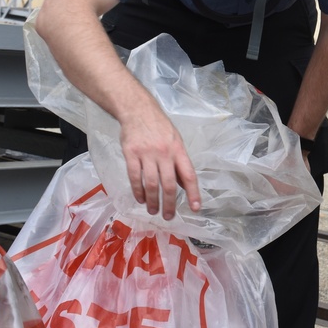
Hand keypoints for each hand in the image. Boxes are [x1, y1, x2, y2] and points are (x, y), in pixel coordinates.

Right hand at [117, 101, 200, 219]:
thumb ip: (179, 162)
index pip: (189, 175)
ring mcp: (147, 154)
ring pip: (151, 184)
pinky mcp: (131, 154)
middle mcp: (165, 153)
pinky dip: (137, 191)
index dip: (193, 193)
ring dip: (152, 201)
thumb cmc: (160, 127)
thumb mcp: (175, 141)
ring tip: (153, 211)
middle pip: (169, 184)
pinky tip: (140, 199)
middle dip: (169, 204)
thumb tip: (183, 185)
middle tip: (168, 217)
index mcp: (179, 150)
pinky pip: (134, 177)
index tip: (195, 208)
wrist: (138, 110)